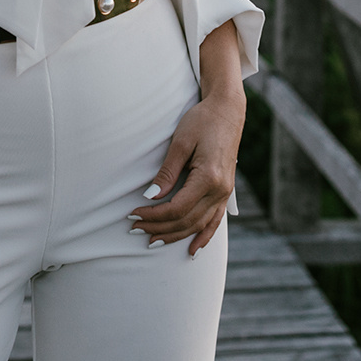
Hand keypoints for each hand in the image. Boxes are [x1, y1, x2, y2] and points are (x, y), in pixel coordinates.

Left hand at [130, 21, 246, 255]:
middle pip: (186, 220)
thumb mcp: (180, 142)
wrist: (227, 111)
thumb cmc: (202, 121)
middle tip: (135, 228)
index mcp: (209, 178)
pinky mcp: (226, 192)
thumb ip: (167, 172)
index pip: (177, 208)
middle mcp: (220, 190)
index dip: (153, 215)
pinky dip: (203, 237)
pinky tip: (192, 250)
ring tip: (153, 240)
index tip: (133, 214)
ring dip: (175, 235)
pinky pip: (215, 221)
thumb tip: (151, 197)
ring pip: (199, 225)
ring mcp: (225, 193)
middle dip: (159, 227)